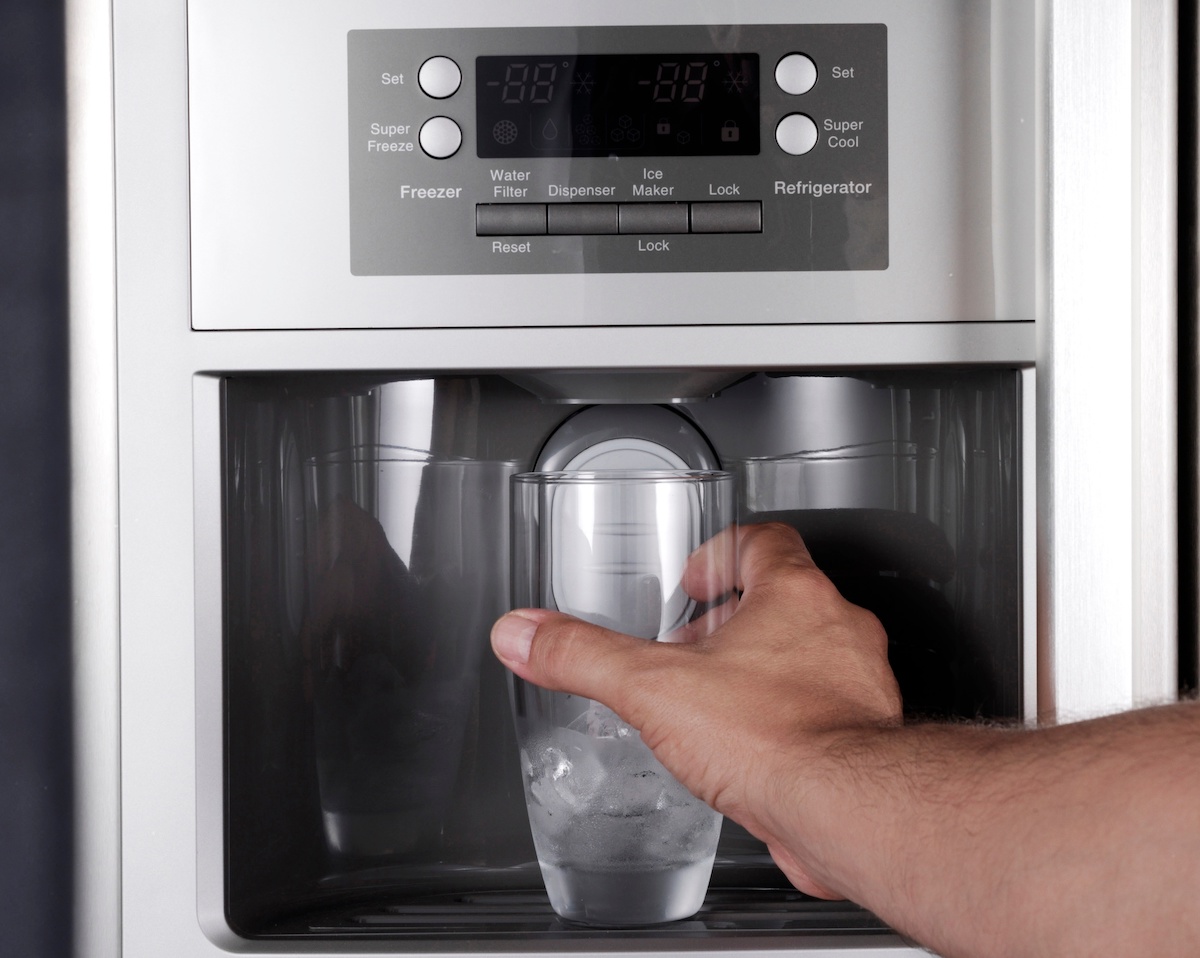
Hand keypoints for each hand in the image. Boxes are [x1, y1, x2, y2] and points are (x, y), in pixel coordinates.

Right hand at [491, 521, 901, 897]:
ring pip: (810, 654)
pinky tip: (749, 751)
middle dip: (734, 618)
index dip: (723, 551)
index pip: (766, 540)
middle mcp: (837, 630)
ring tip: (714, 697)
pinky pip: (824, 710)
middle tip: (693, 642)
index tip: (696, 577)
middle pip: (787, 597)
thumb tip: (524, 633)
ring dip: (763, 667)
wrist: (846, 812)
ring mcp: (858, 683)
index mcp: (795, 595)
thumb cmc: (776, 740)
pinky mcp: (864, 737)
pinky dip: (787, 718)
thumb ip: (583, 655)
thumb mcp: (653, 689)